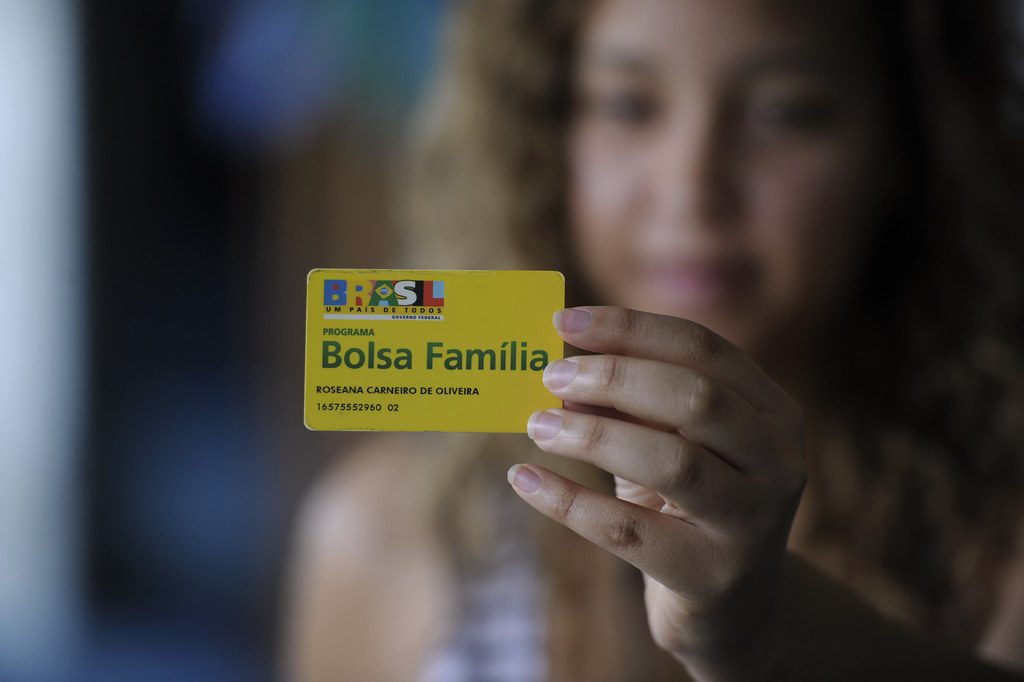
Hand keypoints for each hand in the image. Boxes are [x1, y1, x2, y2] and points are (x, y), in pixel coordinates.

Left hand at [508, 306, 805, 679]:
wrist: (733, 609)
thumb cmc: (690, 504)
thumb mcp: (670, 445)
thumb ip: (630, 407)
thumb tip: (561, 373)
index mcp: (772, 411)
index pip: (702, 348)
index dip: (630, 328)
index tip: (565, 321)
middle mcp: (777, 461)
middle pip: (695, 398)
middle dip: (613, 377)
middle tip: (551, 376)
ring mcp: (751, 523)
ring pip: (673, 462)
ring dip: (592, 437)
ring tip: (537, 424)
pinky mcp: (711, 576)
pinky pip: (628, 531)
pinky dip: (567, 501)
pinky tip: (524, 478)